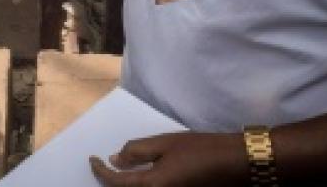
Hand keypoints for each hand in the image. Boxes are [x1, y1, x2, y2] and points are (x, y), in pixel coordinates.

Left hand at [90, 132, 246, 186]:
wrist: (235, 163)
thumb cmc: (200, 150)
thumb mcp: (165, 144)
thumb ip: (137, 152)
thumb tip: (115, 160)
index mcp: (153, 186)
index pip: (116, 183)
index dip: (100, 172)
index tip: (91, 159)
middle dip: (111, 182)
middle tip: (101, 167)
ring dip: (126, 185)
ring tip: (118, 171)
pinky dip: (141, 186)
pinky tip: (138, 175)